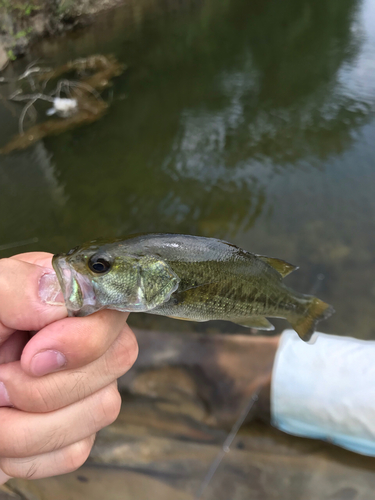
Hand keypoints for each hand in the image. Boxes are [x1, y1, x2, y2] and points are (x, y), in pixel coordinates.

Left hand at [0, 253, 137, 483]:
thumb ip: (14, 287)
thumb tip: (59, 296)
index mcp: (60, 299)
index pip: (113, 309)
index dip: (84, 338)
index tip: (31, 356)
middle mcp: (81, 339)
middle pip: (118, 358)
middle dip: (48, 385)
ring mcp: (83, 386)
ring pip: (102, 409)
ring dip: (31, 425)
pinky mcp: (74, 431)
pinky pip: (75, 451)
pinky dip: (31, 453)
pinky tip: (4, 437)